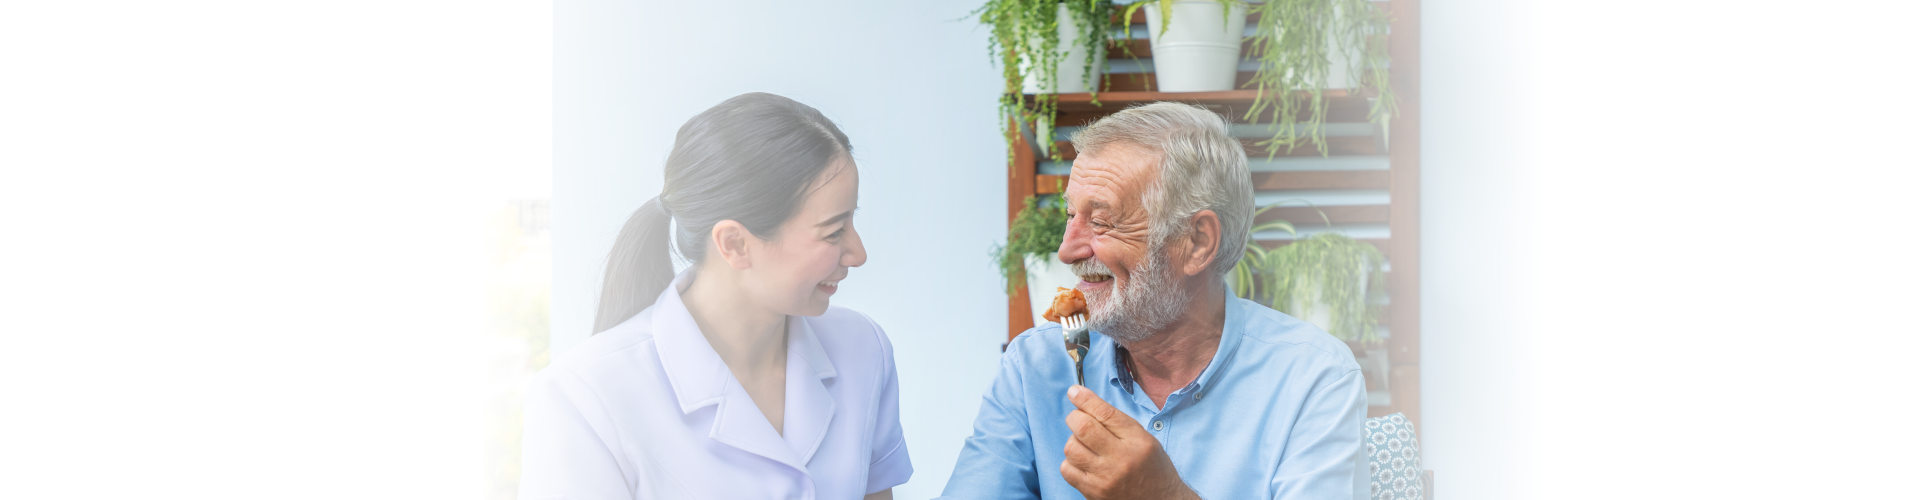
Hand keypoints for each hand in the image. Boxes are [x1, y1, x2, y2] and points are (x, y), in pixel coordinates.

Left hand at [1061, 385, 1198, 499]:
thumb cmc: (1152, 467)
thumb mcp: (1143, 439)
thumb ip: (1116, 421)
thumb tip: (1084, 401)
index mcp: (1138, 441)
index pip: (1105, 413)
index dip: (1085, 399)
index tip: (1074, 391)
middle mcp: (1122, 459)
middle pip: (1083, 428)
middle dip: (1074, 417)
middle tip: (1077, 418)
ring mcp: (1105, 478)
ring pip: (1071, 448)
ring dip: (1073, 441)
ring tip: (1085, 444)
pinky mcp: (1093, 493)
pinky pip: (1067, 470)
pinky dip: (1070, 461)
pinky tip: (1083, 462)